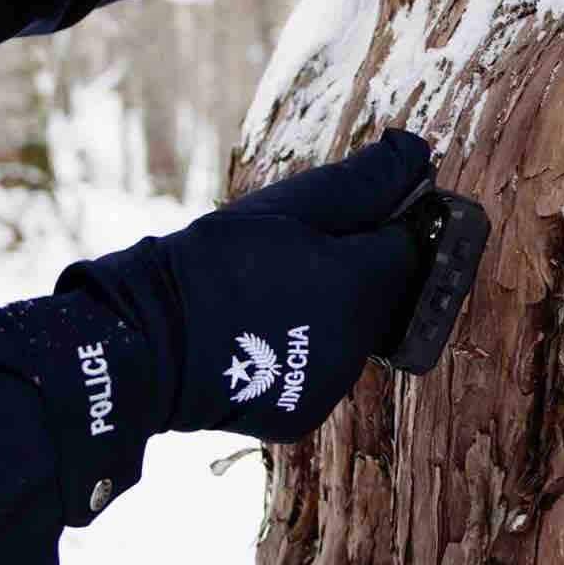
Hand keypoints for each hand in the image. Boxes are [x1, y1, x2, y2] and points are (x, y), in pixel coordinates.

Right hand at [60, 131, 435, 440]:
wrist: (148, 344)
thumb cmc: (209, 263)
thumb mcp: (281, 208)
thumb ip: (357, 183)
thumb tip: (415, 152)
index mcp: (358, 283)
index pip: (407, 246)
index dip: (382, 226)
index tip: (346, 219)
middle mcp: (357, 340)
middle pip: (382, 293)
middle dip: (352, 270)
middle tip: (289, 257)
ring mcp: (332, 382)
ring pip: (352, 333)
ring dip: (328, 311)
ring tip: (267, 297)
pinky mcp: (305, 412)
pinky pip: (320, 370)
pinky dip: (301, 350)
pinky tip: (259, 334)